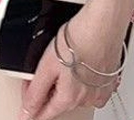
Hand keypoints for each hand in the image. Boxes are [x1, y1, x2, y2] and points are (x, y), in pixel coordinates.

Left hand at [18, 4, 127, 119]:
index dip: (31, 110)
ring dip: (66, 83)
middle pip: (59, 102)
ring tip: (65, 60)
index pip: (45, 113)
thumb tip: (27, 111)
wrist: (103, 23)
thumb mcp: (46, 66)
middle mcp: (86, 99)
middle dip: (49, 90)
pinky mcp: (108, 80)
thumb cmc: (79, 38)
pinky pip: (91, 86)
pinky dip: (83, 79)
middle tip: (45, 69)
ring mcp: (99, 90)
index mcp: (69, 98)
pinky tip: (81, 63)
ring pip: (75, 94)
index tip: (24, 115)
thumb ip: (35, 92)